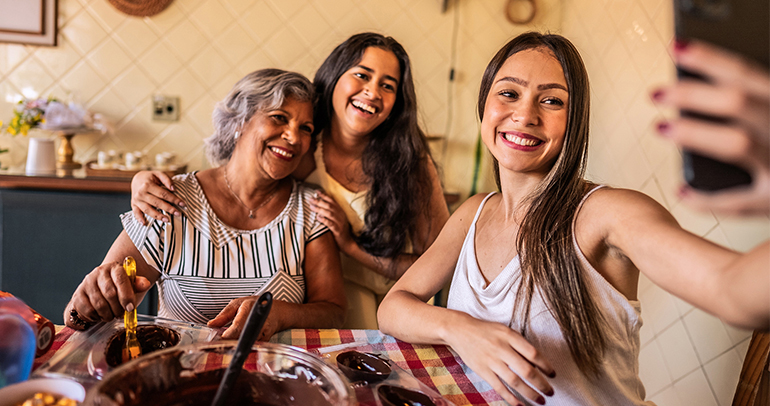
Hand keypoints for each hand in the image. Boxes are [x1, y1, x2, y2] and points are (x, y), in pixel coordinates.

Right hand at [64, 262, 151, 328]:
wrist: (100, 291)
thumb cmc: (117, 289)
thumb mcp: (130, 286)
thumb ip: (138, 285)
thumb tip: (145, 284)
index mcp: (114, 268)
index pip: (121, 280)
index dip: (126, 296)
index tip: (130, 308)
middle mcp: (99, 273)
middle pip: (110, 294)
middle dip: (118, 308)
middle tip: (121, 314)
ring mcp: (86, 283)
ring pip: (99, 304)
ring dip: (108, 314)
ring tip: (111, 315)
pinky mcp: (78, 295)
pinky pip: (88, 310)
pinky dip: (96, 317)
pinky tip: (100, 315)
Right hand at [131, 171, 184, 224]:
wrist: (136, 179)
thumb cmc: (150, 177)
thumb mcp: (158, 174)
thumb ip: (167, 180)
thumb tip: (173, 189)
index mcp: (147, 185)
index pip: (163, 194)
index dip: (174, 199)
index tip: (183, 204)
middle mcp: (141, 193)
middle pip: (157, 203)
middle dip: (169, 209)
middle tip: (178, 213)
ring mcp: (137, 200)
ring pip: (148, 210)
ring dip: (158, 216)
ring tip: (168, 220)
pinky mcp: (134, 205)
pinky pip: (136, 213)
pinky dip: (139, 218)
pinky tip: (144, 223)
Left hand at [208, 296, 282, 340]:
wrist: (278, 312)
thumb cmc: (257, 305)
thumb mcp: (238, 304)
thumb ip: (224, 315)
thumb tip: (211, 324)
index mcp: (249, 309)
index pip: (237, 328)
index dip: (226, 336)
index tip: (218, 339)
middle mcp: (258, 322)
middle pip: (240, 339)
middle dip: (229, 342)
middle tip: (220, 343)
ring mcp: (263, 332)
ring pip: (245, 344)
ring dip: (236, 345)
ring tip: (229, 343)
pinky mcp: (265, 341)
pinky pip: (250, 347)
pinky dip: (243, 346)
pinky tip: (239, 343)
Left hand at [309, 191, 354, 251]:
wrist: (348, 243)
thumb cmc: (341, 231)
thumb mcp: (337, 220)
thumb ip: (331, 213)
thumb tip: (319, 207)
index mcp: (340, 212)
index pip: (332, 201)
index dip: (324, 196)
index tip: (316, 192)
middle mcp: (341, 216)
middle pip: (329, 206)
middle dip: (319, 201)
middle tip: (310, 199)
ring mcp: (340, 223)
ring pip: (329, 213)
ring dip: (319, 209)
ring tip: (311, 207)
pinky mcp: (338, 231)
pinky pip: (330, 224)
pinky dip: (324, 220)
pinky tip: (318, 217)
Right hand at [446, 316, 554, 405]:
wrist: (460, 330)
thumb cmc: (486, 330)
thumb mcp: (505, 330)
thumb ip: (520, 344)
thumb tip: (537, 363)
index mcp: (510, 336)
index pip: (533, 353)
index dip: (546, 366)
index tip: (553, 374)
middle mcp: (501, 348)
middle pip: (526, 370)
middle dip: (541, 384)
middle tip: (550, 392)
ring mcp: (491, 360)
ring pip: (514, 381)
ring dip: (530, 393)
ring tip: (540, 400)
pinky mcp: (482, 370)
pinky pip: (499, 387)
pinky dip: (510, 397)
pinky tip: (520, 404)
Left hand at [652, 39, 769, 215]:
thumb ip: (751, 100)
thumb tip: (696, 90)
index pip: (746, 72)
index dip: (709, 58)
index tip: (676, 48)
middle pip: (737, 102)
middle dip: (692, 94)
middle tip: (656, 93)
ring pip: (737, 144)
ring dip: (694, 134)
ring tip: (660, 127)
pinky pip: (736, 203)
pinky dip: (704, 199)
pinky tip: (680, 190)